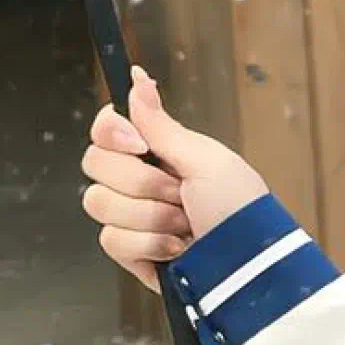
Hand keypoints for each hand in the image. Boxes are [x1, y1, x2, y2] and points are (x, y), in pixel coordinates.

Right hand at [80, 65, 268, 292]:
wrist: (249, 266)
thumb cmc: (240, 209)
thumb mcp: (206, 160)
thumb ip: (162, 125)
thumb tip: (138, 79)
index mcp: (161, 153)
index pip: (106, 130)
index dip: (112, 133)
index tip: (137, 144)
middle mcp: (142, 182)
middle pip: (95, 163)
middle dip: (142, 181)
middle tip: (180, 193)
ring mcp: (133, 218)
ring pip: (99, 202)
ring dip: (150, 215)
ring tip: (187, 225)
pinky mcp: (131, 252)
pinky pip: (110, 239)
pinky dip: (148, 244)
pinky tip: (178, 249)